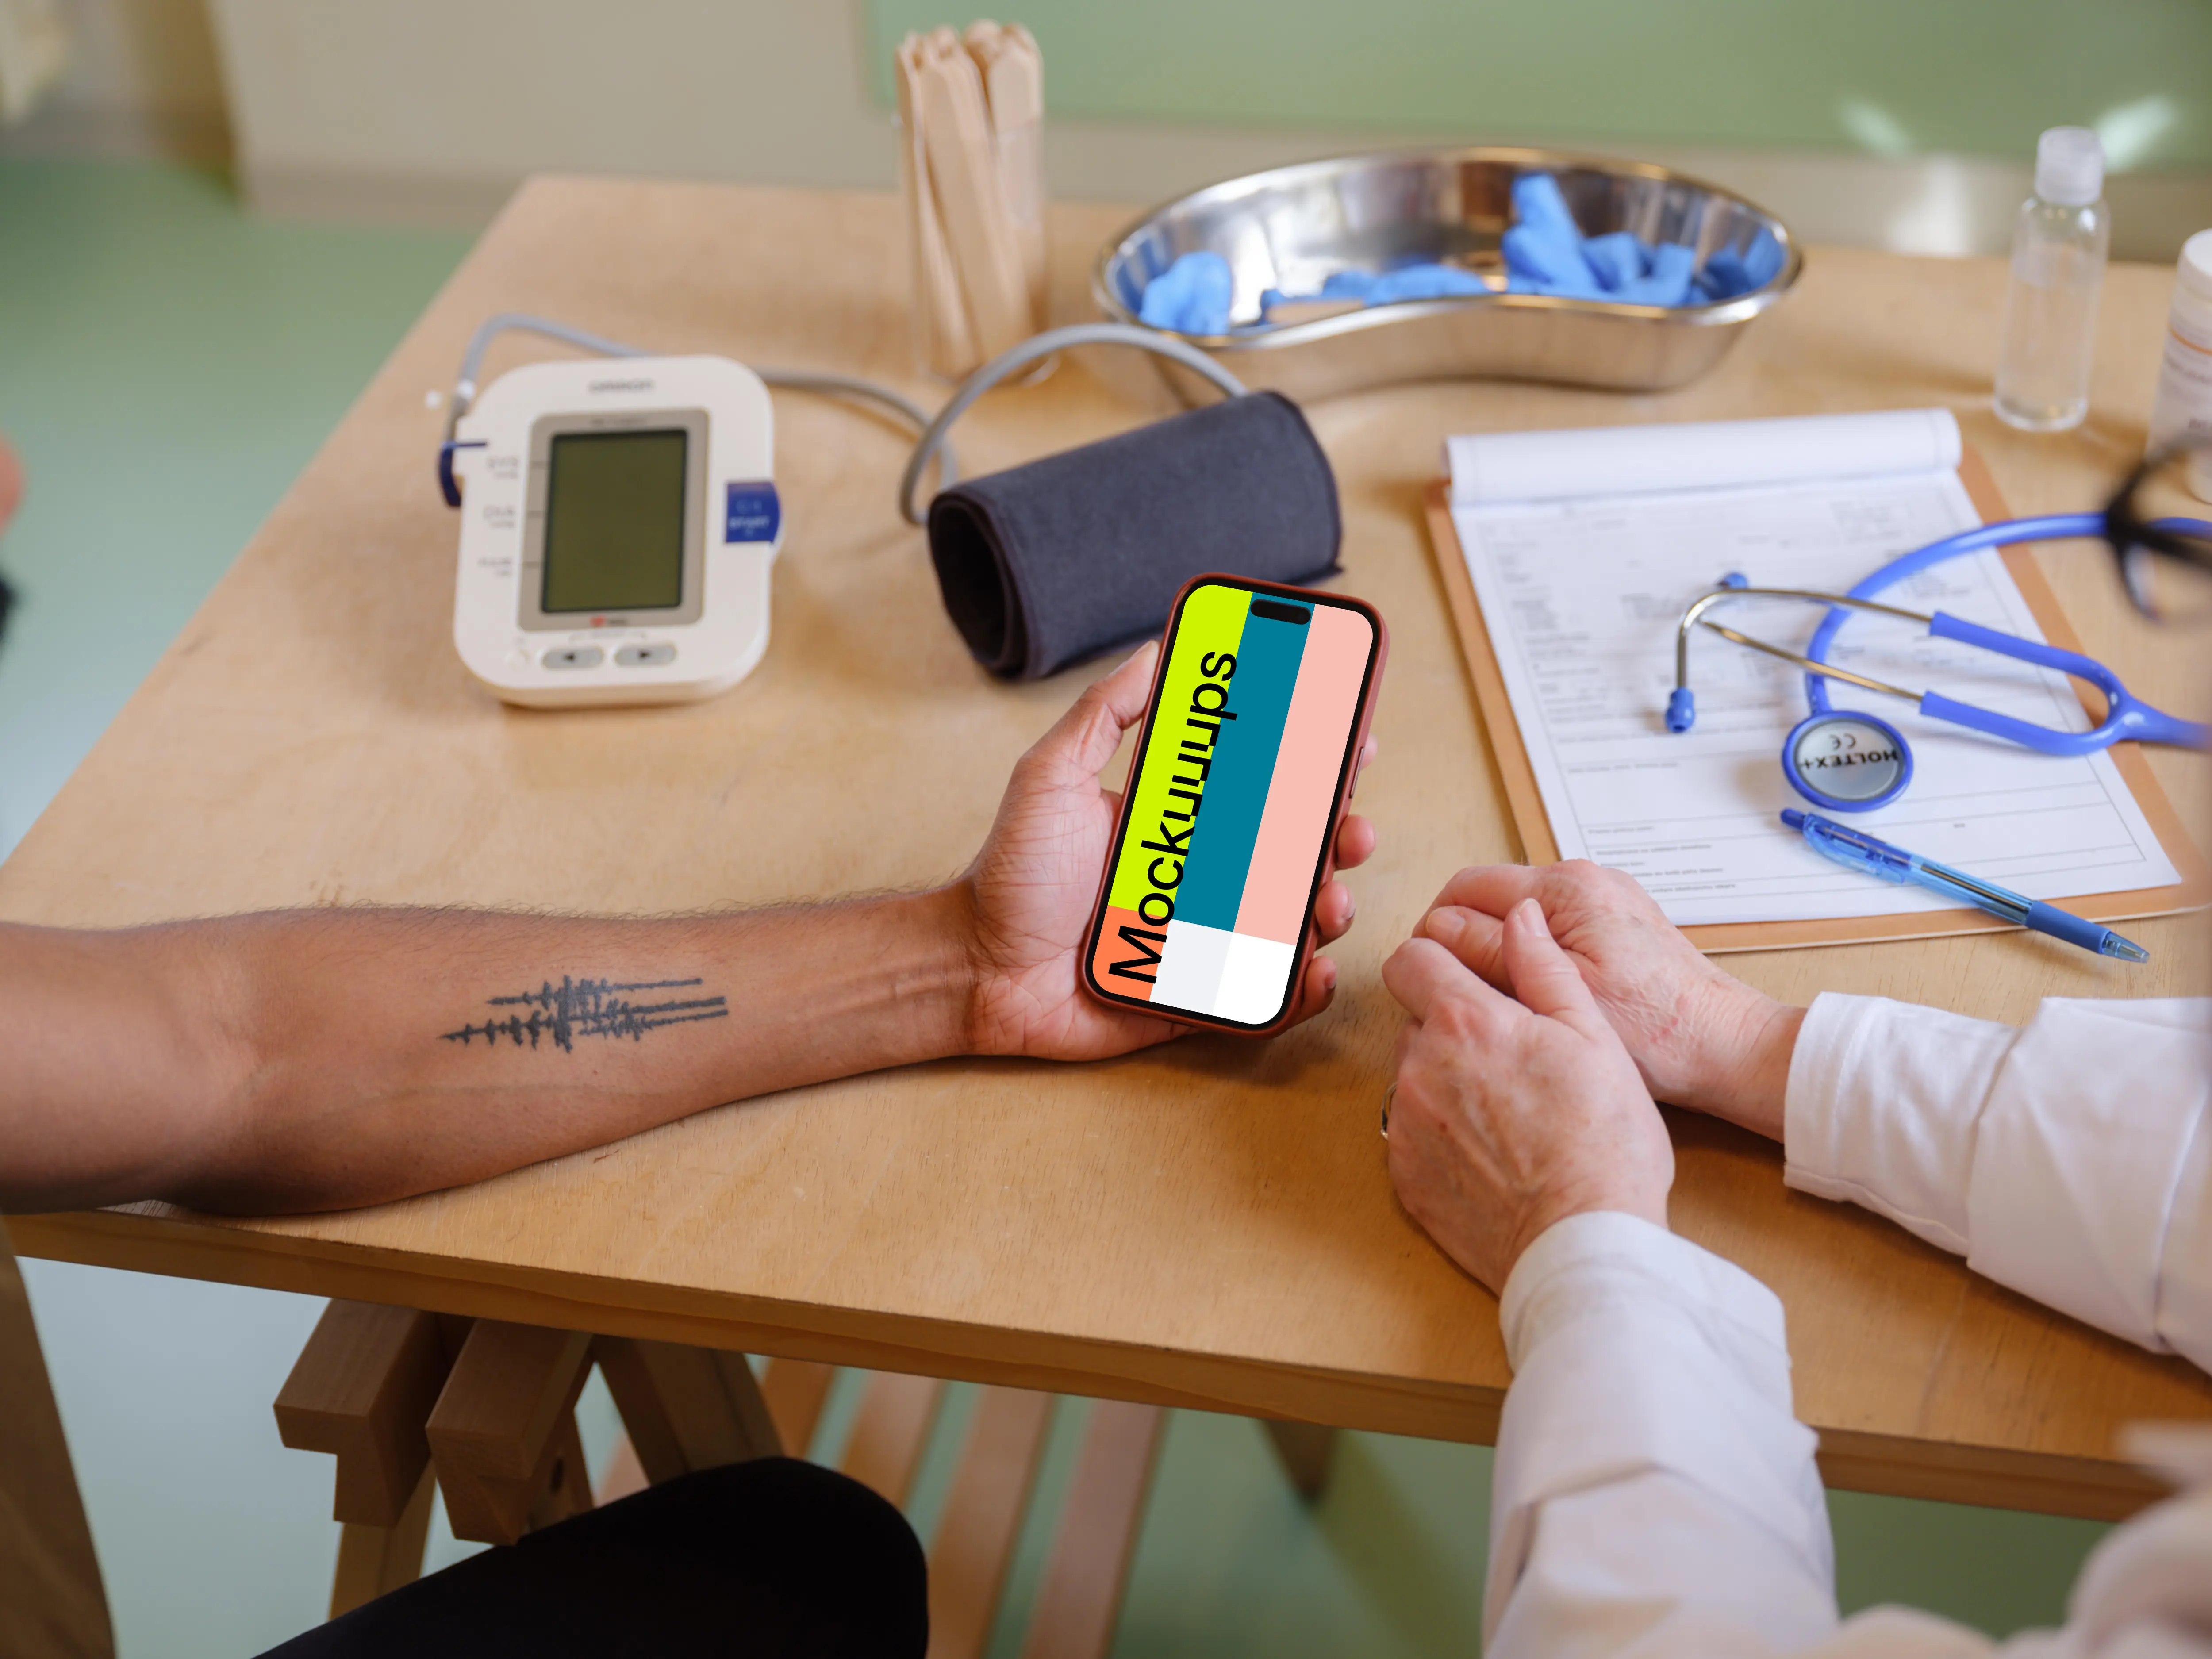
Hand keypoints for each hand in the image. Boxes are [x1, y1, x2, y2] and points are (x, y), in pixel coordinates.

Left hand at [958, 641, 1376, 1061]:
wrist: (975, 966)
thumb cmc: (1011, 874)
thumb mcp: (1051, 776)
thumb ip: (1102, 713)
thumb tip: (1155, 648)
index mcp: (1182, 823)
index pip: (1265, 788)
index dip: (1316, 766)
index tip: (1353, 743)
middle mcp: (1204, 878)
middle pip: (1298, 853)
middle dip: (1341, 836)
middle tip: (1351, 830)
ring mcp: (1207, 940)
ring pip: (1294, 923)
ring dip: (1329, 908)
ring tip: (1327, 903)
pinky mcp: (1198, 997)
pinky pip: (1265, 998)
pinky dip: (1301, 989)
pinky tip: (1312, 971)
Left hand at [1383, 898, 1672, 1293]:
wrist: (1583, 1242)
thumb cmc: (1603, 1142)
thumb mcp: (1593, 1035)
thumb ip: (1544, 967)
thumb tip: (1520, 917)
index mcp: (1466, 1021)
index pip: (1411, 958)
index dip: (1439, 963)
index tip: (1469, 981)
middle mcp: (1421, 1066)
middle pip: (1416, 1020)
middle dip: (1454, 1027)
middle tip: (1513, 1059)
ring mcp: (1407, 1124)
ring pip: (1414, 1076)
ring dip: (1447, 1081)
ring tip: (1509, 1113)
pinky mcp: (1404, 1175)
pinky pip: (1411, 1133)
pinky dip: (1441, 1135)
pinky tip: (1492, 1154)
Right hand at [1414, 861, 1803, 1139]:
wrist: (1726, 1047)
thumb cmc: (1653, 1033)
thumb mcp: (1556, 996)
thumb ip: (1490, 954)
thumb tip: (1435, 930)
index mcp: (1565, 889)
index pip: (1465, 888)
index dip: (1436, 933)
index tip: (1432, 978)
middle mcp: (1584, 880)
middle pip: (1490, 897)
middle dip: (1465, 941)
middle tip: (1465, 995)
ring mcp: (1602, 899)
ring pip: (1518, 916)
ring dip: (1499, 952)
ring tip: (1504, 1001)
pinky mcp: (1615, 922)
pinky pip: (1551, 929)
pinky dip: (1532, 956)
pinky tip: (1541, 996)